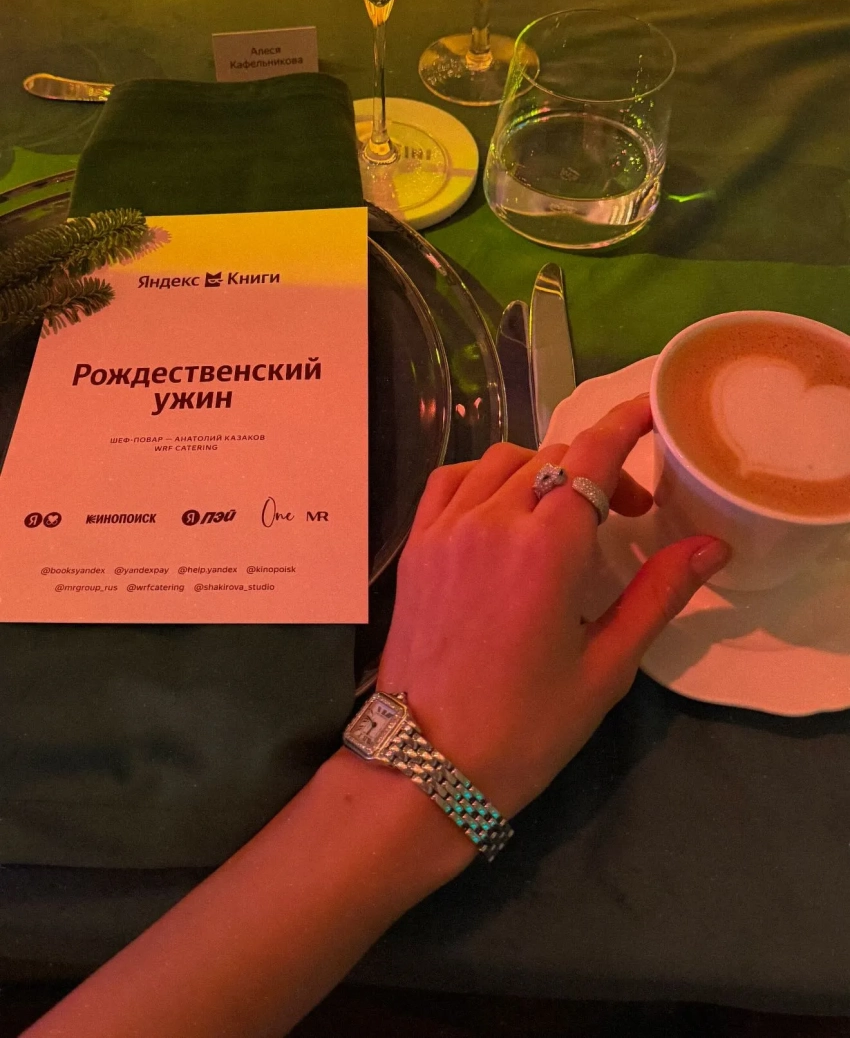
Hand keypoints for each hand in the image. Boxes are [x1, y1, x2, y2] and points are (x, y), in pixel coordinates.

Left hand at [377, 395, 728, 819]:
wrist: (427, 765)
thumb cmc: (527, 726)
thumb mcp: (606, 666)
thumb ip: (658, 594)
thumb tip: (711, 545)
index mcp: (547, 548)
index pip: (593, 455)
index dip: (625, 424)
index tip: (651, 413)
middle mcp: (494, 520)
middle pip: (555, 457)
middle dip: (598, 470)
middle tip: (625, 517)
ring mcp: (447, 528)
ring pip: (504, 461)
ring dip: (544, 470)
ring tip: (565, 514)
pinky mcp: (417, 544)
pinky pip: (452, 479)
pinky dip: (486, 476)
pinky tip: (504, 508)